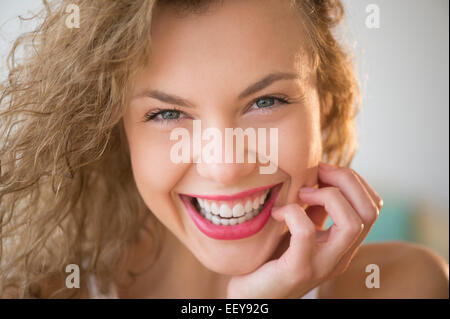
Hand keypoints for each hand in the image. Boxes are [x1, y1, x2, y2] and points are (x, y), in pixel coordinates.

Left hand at [226, 162, 382, 297]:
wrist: (251, 296)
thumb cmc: (270, 259)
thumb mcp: (298, 229)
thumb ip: (314, 210)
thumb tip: (319, 175)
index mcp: (342, 245)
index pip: (372, 208)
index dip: (354, 181)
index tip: (324, 169)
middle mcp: (340, 256)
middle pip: (370, 212)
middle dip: (347, 180)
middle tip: (318, 172)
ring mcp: (321, 265)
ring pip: (352, 223)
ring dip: (328, 195)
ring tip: (302, 192)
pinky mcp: (297, 270)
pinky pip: (306, 232)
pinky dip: (293, 212)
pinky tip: (277, 212)